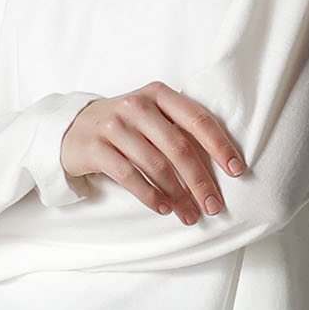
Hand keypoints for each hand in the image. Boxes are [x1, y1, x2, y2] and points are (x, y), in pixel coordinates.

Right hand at [59, 84, 247, 224]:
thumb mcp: (151, 118)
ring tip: (189, 214)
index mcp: (158, 95)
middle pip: (178, 147)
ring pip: (155, 165)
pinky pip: (129, 176)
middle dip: (200, 180)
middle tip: (214, 206)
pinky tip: (164, 208)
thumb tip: (220, 167)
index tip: (236, 170)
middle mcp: (137, 105)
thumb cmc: (124, 128)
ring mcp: (114, 125)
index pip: (197, 119)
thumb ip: (180, 130)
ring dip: (177, 194)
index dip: (219, 145)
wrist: (72, 129)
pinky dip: (150, 195)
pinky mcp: (95, 147)